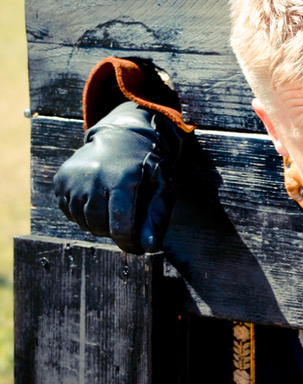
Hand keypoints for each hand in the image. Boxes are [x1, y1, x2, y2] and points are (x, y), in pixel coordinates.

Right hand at [53, 101, 187, 252]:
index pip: (120, 223)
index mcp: (122, 178)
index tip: (136, 248)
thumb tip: (149, 247)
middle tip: (124, 223)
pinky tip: (98, 199)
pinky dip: (83, 214)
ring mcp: (74, 177)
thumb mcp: (161, 185)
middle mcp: (94, 176)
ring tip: (112, 207)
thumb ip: (156, 216)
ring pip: (82, 221)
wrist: (122, 135)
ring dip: (98, 223)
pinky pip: (69, 211)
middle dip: (113, 231)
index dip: (128, 242)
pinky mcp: (61, 179)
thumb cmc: (146, 165)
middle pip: (99, 225)